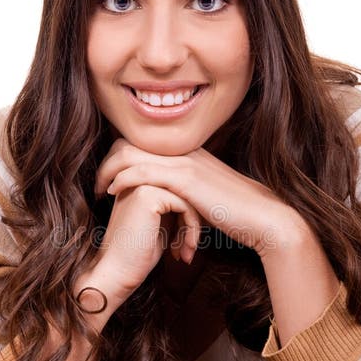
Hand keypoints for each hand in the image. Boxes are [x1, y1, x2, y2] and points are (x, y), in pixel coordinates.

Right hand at [90, 182, 203, 305]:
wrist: (117, 273)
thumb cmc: (138, 256)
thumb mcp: (160, 225)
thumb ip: (173, 208)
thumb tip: (198, 201)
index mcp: (138, 184)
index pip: (178, 191)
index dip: (187, 218)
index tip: (184, 245)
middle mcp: (137, 179)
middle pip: (184, 191)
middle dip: (193, 222)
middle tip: (188, 250)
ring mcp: (140, 183)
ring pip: (187, 197)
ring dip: (194, 227)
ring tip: (187, 251)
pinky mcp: (147, 194)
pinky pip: (185, 205)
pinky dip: (191, 229)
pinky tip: (184, 250)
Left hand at [94, 139, 308, 257]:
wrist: (265, 218)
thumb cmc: (237, 215)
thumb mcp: (205, 198)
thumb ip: (184, 194)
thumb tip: (169, 205)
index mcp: (187, 153)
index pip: (141, 144)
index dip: (118, 159)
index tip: (107, 181)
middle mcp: (184, 151)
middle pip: (128, 143)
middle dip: (106, 162)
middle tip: (96, 185)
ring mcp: (184, 162)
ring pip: (130, 153)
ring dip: (107, 171)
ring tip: (98, 191)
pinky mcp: (186, 179)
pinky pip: (142, 170)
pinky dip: (122, 179)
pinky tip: (112, 192)